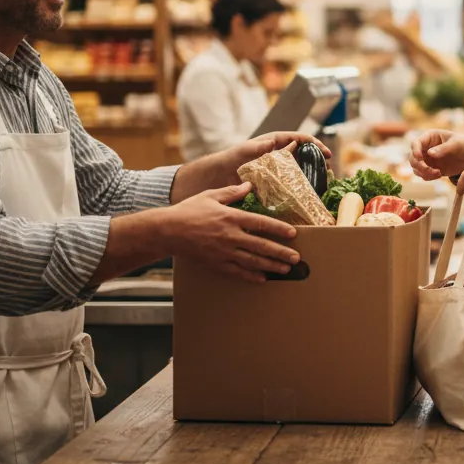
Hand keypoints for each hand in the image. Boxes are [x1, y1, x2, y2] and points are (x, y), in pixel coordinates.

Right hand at [165, 183, 299, 283]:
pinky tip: (262, 279)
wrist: (167, 231)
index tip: (293, 233)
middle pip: (261, 246)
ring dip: (271, 266)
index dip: (279, 229)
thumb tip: (249, 185)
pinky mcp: (216, 263)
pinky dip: (251, 276)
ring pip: (252, 261)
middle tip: (297, 258)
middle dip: (281, 253)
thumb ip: (232, 192)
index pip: (261, 223)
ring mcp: (223, 251)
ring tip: (286, 269)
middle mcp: (230, 236)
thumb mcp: (210, 196)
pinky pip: (236, 271)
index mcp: (231, 217)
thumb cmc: (188, 211)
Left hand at [172, 132, 330, 202]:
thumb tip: (278, 143)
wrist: (212, 179)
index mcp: (272, 143)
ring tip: (323, 185)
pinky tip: (306, 198)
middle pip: (303, 155)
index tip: (325, 152)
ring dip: (311, 177)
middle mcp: (276, 156)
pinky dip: (298, 191)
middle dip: (317, 161)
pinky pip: (288, 186)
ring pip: (298, 171)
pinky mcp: (271, 185)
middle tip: (329, 171)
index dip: (314, 144)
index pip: (298, 139)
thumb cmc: (227, 161)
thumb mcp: (244, 152)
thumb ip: (260, 148)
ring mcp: (275, 171)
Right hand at [409, 130, 463, 180]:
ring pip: (416, 168)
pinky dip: (428, 177)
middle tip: (431, 170)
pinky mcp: (432, 169)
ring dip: (423, 173)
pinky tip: (439, 175)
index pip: (416, 143)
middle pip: (412, 157)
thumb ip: (444, 148)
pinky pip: (423, 175)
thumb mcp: (456, 144)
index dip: (415, 150)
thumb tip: (429, 153)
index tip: (420, 158)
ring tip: (437, 173)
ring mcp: (428, 159)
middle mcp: (426, 148)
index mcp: (430, 137)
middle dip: (419, 165)